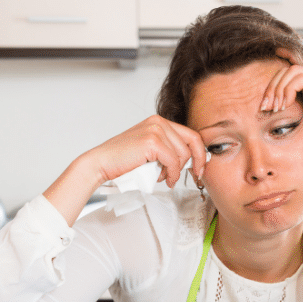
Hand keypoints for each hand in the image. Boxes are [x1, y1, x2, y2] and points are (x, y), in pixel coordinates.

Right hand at [87, 115, 206, 187]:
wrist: (102, 163)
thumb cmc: (123, 160)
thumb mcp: (151, 151)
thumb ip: (168, 149)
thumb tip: (191, 160)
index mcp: (159, 121)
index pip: (191, 135)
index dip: (200, 153)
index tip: (200, 168)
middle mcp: (158, 122)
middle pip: (191, 144)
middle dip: (190, 164)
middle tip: (181, 177)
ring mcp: (155, 130)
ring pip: (182, 155)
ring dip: (175, 171)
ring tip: (162, 177)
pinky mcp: (152, 142)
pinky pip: (173, 162)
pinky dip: (172, 174)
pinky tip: (164, 179)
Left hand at [260, 48, 302, 166]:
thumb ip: (292, 122)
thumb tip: (269, 128)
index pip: (288, 77)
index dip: (272, 83)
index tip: (260, 101)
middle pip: (287, 72)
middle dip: (271, 87)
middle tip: (264, 107)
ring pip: (293, 71)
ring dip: (278, 87)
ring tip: (274, 107)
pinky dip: (289, 88)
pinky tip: (285, 104)